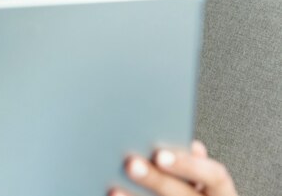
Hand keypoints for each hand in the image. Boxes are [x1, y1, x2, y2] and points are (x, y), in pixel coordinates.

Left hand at [108, 140, 237, 195]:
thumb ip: (195, 165)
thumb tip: (191, 145)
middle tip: (130, 164)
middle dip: (156, 180)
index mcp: (223, 194)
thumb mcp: (207, 184)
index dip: (188, 165)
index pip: (214, 176)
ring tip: (113, 189)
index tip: (159, 154)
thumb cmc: (195, 193)